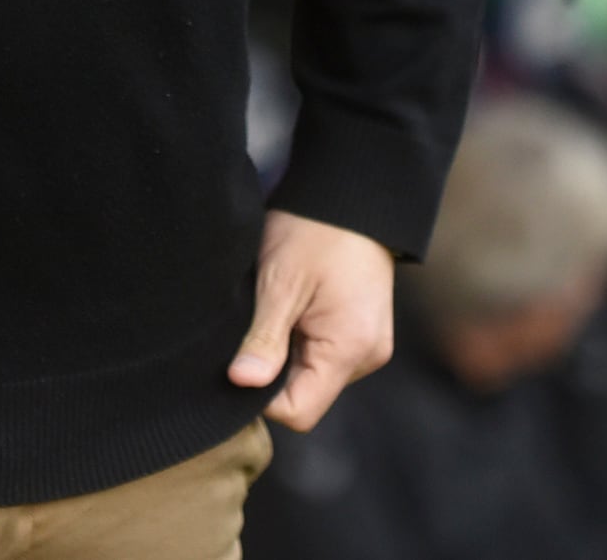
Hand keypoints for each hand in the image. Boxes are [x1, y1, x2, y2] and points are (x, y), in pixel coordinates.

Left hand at [226, 210, 394, 430]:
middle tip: (255, 325)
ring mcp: (367, 345)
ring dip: (286, 353)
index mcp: (349, 349)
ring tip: (276, 309)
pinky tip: (291, 308)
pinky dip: (301, 340)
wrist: (352, 195)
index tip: (239, 361)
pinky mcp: (362, 332)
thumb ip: (263, 339)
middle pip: (306, 395)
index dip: (262, 397)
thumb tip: (240, 383)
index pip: (299, 411)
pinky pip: (324, 355)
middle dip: (272, 371)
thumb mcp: (279, 283)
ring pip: (312, 375)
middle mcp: (366, 356)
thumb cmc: (315, 231)